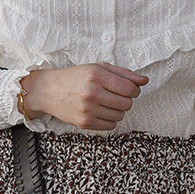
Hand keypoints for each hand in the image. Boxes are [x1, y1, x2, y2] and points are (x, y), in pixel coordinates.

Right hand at [19, 65, 148, 131]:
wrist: (49, 90)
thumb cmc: (75, 77)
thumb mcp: (98, 68)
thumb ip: (124, 73)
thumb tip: (145, 81)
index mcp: (96, 75)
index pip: (130, 88)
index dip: (135, 90)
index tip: (130, 89)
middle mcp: (92, 92)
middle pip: (127, 103)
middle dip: (126, 100)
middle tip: (115, 95)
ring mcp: (87, 109)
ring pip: (120, 115)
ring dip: (118, 110)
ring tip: (106, 102)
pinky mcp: (84, 122)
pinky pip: (111, 125)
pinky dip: (110, 119)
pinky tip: (101, 111)